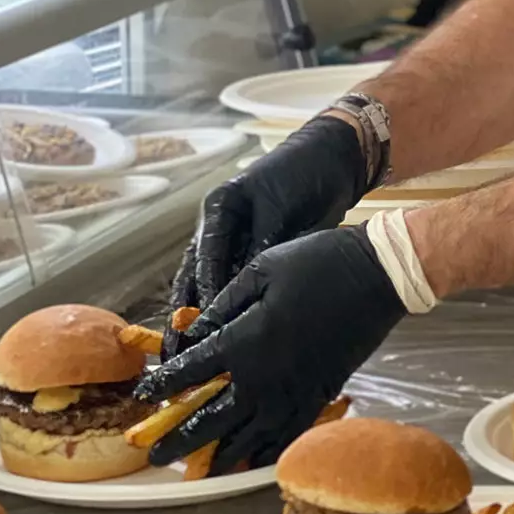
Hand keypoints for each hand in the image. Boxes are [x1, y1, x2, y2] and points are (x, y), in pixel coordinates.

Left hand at [137, 226, 403, 473]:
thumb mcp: (261, 270)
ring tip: (198, 468)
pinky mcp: (319, 395)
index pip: (192, 371)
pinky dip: (265, 450)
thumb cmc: (317, 262)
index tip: (144, 396)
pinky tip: (252, 458)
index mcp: (244, 340)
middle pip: (213, 418)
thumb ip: (224, 305)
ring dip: (220, 453)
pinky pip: (286, 433)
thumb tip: (193, 334)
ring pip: (250, 435)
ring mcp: (294, 391)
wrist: (378, 276)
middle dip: (180, 438)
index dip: (163, 385)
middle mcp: (265, 377)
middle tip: (155, 456)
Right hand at [169, 114, 368, 328]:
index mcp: (220, 207)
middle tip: (181, 346)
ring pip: (210, 285)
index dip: (205, 287)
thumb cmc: (304, 175)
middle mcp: (219, 228)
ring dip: (202, 315)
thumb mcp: (280, 209)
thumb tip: (245, 286)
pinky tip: (224, 336)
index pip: (206, 253)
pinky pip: (235, 285)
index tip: (205, 319)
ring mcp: (233, 242)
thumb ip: (263, 244)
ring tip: (191, 351)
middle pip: (196, 273)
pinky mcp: (252, 256)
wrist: (332, 162)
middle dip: (187, 310)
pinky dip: (229, 309)